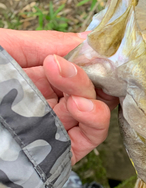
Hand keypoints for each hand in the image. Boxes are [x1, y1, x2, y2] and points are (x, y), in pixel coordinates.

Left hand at [0, 29, 118, 163]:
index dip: (91, 54)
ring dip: (89, 92)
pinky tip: (80, 104)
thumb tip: (90, 38)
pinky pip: (93, 134)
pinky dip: (96, 117)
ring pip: (96, 107)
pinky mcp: (63, 150)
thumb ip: (45, 42)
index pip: (78, 63)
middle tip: (73, 64)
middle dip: (90, 71)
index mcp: (38, 76)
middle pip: (90, 84)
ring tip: (68, 82)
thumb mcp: (4, 48)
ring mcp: (58, 125)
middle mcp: (50, 100)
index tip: (94, 46)